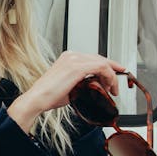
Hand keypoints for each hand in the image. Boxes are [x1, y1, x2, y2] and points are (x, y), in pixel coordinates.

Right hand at [7, 51, 125, 133]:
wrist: (38, 99)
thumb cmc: (49, 96)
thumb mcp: (70, 87)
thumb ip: (83, 83)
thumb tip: (95, 87)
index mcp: (68, 58)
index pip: (93, 58)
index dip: (108, 65)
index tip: (116, 72)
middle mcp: (71, 56)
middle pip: (100, 58)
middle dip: (113, 70)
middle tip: (118, 82)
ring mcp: (74, 59)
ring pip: (102, 62)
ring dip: (111, 76)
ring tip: (113, 89)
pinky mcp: (77, 67)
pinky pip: (101, 67)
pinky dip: (108, 77)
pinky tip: (109, 86)